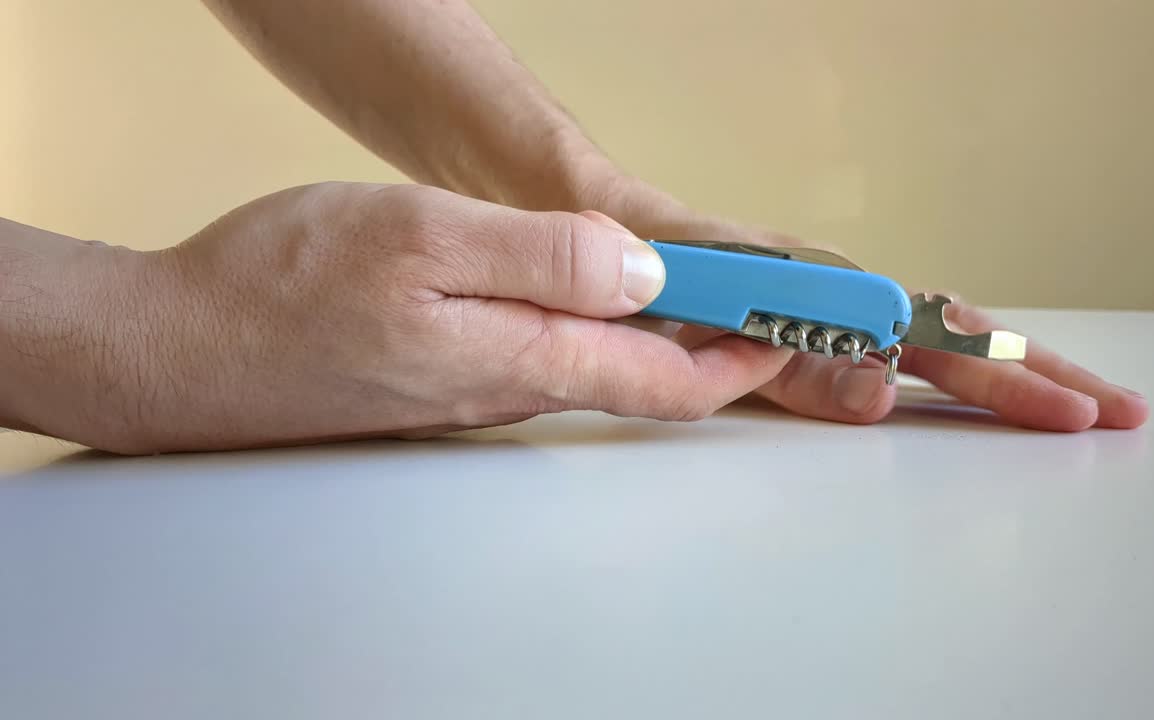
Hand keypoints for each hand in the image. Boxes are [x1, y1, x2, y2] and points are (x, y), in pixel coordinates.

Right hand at [13, 182, 795, 453]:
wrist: (177, 351)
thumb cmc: (282, 289)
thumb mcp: (421, 238)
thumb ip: (542, 256)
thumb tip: (643, 272)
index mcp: (520, 356)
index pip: (667, 375)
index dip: (744, 352)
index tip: (802, 325)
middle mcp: (508, 389)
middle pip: (644, 381)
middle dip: (722, 357)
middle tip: (776, 323)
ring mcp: (472, 392)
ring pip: (597, 371)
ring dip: (667, 348)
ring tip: (712, 314)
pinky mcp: (439, 380)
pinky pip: (545, 363)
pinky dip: (599, 338)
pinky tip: (595, 310)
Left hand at [571, 172, 1149, 431]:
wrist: (616, 226)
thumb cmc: (657, 269)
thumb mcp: (712, 320)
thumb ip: (789, 358)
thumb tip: (886, 385)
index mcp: (826, 293)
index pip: (937, 339)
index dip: (1005, 376)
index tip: (1062, 411)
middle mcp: (845, 295)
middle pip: (960, 335)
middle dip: (1039, 375)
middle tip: (1116, 413)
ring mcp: (837, 307)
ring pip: (941, 337)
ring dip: (1014, 370)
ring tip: (1081, 402)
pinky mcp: (823, 322)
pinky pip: (904, 341)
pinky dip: (961, 362)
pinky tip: (995, 383)